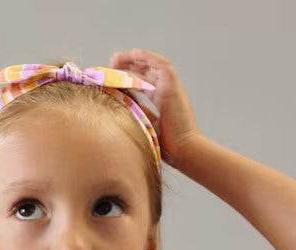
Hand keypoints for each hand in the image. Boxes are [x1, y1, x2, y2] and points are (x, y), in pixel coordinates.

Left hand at [109, 48, 203, 166]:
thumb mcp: (147, 126)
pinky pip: (162, 65)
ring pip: (153, 64)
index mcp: (161, 100)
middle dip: (129, 64)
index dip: (129, 77)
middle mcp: (166, 91)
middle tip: (112, 63)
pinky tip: (134, 54)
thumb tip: (120, 107)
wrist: (183, 150)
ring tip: (118, 57)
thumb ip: (138, 114)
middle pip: (147, 71)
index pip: (144, 82)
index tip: (113, 76)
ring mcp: (171, 88)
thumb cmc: (167, 146)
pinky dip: (149, 57)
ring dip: (135, 58)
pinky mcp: (173, 87)